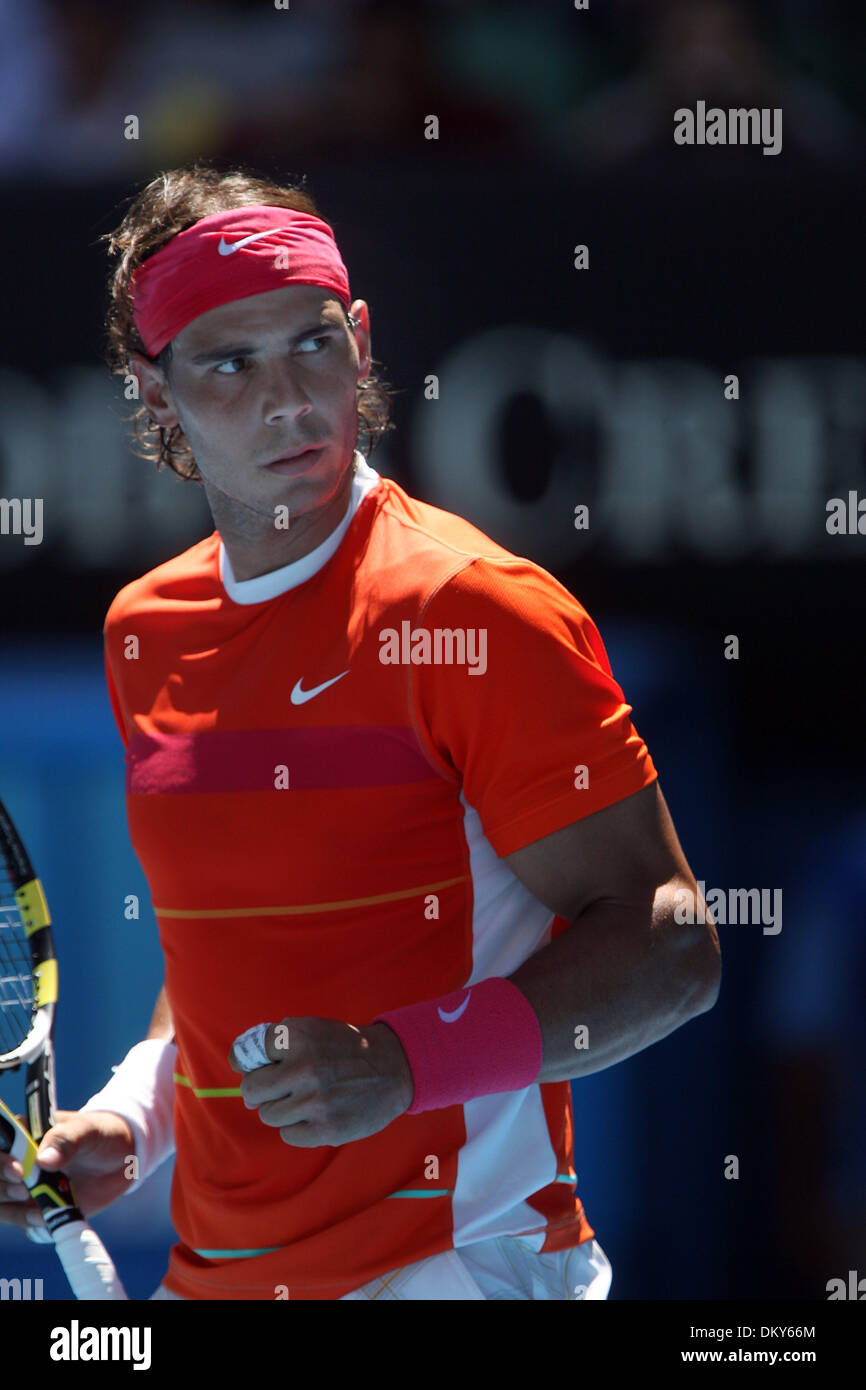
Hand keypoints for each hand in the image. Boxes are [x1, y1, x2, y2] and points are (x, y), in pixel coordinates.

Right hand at [0, 1109, 135, 1235]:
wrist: (120, 1161)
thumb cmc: (100, 1135)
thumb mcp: (88, 1130)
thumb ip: (67, 1140)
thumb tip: (44, 1159)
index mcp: (22, 1132)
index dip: (0, 1160)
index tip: (19, 1170)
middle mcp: (15, 1159)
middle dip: (2, 1186)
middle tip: (25, 1188)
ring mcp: (21, 1185)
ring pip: (0, 1202)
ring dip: (12, 1210)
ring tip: (38, 1209)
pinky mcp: (32, 1206)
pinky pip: (19, 1219)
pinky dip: (27, 1222)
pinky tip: (45, 1218)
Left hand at [228, 1017, 413, 1147]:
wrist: (394, 1067)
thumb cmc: (344, 1048)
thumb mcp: (312, 1029)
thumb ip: (275, 1043)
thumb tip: (238, 1065)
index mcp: (298, 1035)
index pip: (248, 1053)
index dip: (253, 1060)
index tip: (262, 1062)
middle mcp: (304, 1066)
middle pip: (251, 1089)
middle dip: (262, 1090)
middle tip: (282, 1087)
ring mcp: (315, 1100)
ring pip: (268, 1114)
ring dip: (282, 1108)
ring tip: (307, 1097)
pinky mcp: (326, 1129)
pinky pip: (288, 1134)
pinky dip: (298, 1127)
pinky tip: (318, 1113)